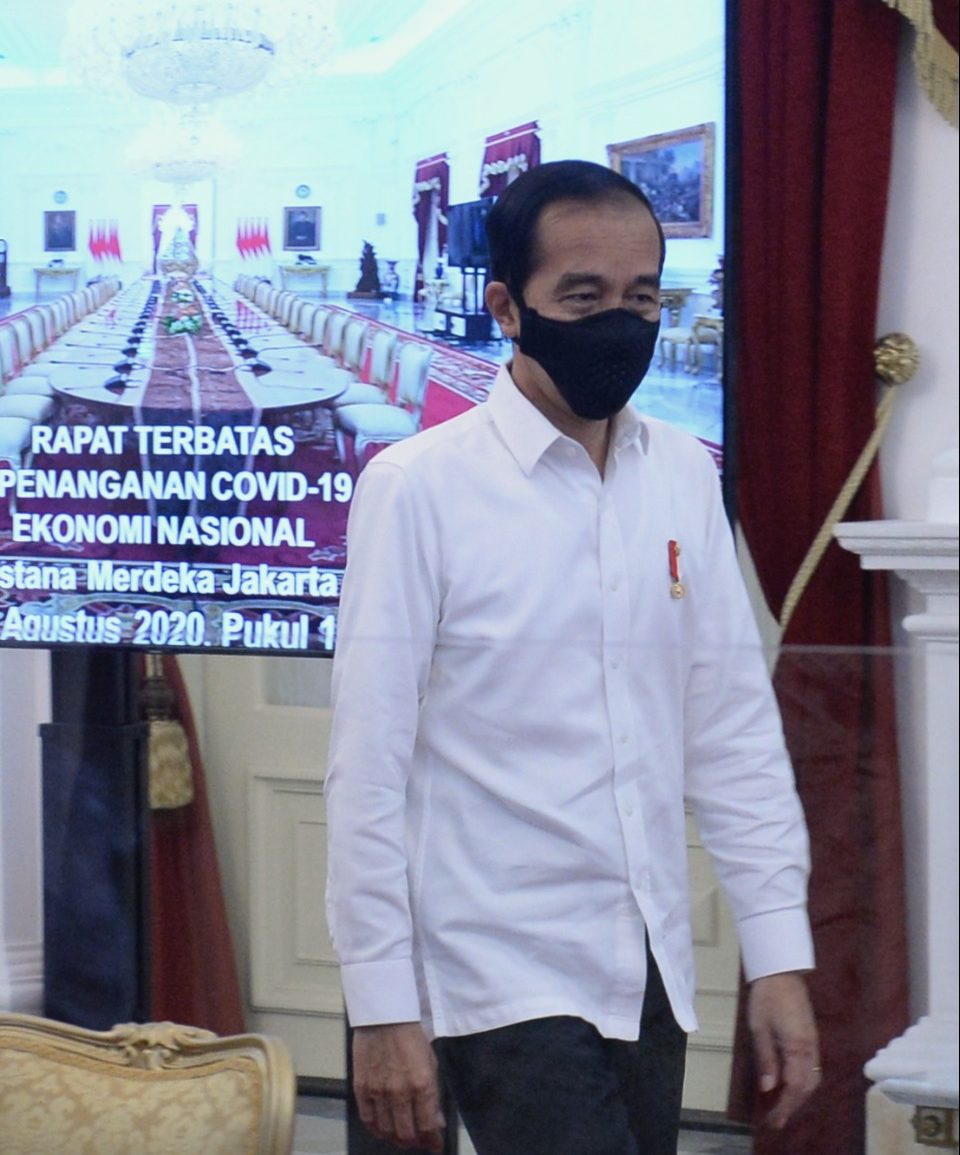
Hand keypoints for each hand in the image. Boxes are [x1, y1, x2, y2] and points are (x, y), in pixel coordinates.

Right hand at [353, 1022, 445, 1150]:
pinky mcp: (362, 1089)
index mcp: (422, 1084)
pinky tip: (383, 1129)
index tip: (435, 1144)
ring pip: (387, 1131)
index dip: (433, 1140)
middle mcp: (400, 1092)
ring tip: (402, 1136)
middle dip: (416, 1142)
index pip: (428, 1126)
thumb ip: (433, 1095)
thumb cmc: (410, 1036)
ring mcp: (378, 1092)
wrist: (384, 1017)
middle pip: (407, 1134)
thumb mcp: (431, 1062)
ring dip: (396, 1137)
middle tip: (419, 1141)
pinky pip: (368, 1120)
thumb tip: (436, 1122)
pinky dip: (376, 1129)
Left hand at [748, 971, 820, 1128]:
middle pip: (808, 1087)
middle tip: (777, 1119)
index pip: (794, 1087)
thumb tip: (769, 1089)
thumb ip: (766, 1059)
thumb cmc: (766, 998)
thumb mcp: (759, 1028)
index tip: (774, 1121)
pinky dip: (804, 1082)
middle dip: (793, 1106)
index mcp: (797, 1048)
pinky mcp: (812, 1037)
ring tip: (783, 1106)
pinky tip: (792, 1085)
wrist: (782, 972)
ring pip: (813, 1078)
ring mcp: (814, 1043)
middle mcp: (810, 1049)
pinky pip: (813, 1068)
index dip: (785, 1107)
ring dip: (800, 1095)